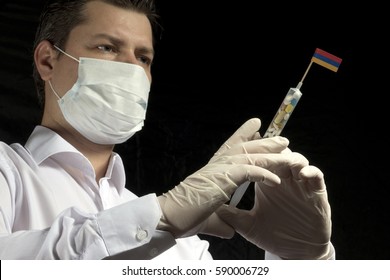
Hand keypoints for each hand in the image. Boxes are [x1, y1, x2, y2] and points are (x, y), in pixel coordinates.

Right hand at [157, 118, 289, 236]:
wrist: (169, 216)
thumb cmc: (184, 215)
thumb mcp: (210, 217)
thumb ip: (222, 221)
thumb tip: (230, 230)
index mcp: (214, 169)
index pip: (231, 146)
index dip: (244, 134)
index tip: (256, 125)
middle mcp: (217, 165)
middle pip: (245, 147)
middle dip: (265, 142)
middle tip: (283, 139)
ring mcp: (219, 170)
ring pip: (249, 156)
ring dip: (270, 154)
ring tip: (288, 151)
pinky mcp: (222, 179)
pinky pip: (248, 172)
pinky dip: (263, 174)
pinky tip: (276, 179)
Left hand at [216, 153, 332, 258]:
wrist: (297, 252)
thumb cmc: (274, 235)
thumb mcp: (249, 226)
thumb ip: (233, 216)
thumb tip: (213, 208)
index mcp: (267, 182)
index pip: (261, 158)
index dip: (254, 147)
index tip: (245, 139)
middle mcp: (284, 179)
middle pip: (278, 154)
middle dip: (272, 147)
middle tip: (266, 142)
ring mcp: (300, 184)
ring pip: (298, 160)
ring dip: (291, 157)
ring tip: (283, 160)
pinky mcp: (316, 193)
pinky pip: (316, 176)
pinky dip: (311, 171)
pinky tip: (302, 174)